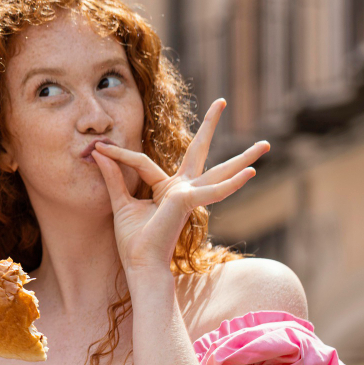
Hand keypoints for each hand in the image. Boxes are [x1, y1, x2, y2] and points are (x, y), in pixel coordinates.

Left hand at [91, 99, 267, 273]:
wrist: (140, 264)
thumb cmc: (133, 241)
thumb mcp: (120, 203)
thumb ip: (113, 178)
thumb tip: (99, 153)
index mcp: (166, 189)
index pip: (142, 162)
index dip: (118, 154)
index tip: (98, 147)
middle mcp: (182, 189)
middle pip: (198, 151)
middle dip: (208, 126)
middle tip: (221, 101)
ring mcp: (189, 195)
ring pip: (219, 170)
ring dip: (242, 158)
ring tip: (265, 145)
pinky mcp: (190, 202)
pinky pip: (213, 190)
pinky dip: (232, 183)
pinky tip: (251, 173)